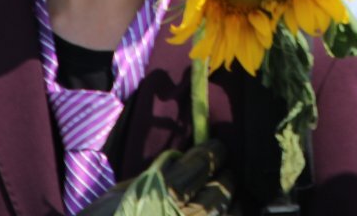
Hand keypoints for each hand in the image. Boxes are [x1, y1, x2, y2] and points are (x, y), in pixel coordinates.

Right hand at [78, 140, 232, 214]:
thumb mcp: (123, 191)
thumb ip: (157, 175)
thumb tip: (182, 160)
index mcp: (167, 192)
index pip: (206, 161)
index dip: (214, 151)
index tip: (215, 148)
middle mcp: (188, 214)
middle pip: (223, 187)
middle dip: (225, 175)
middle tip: (221, 171)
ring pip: (232, 213)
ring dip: (231, 202)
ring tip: (223, 196)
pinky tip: (221, 215)